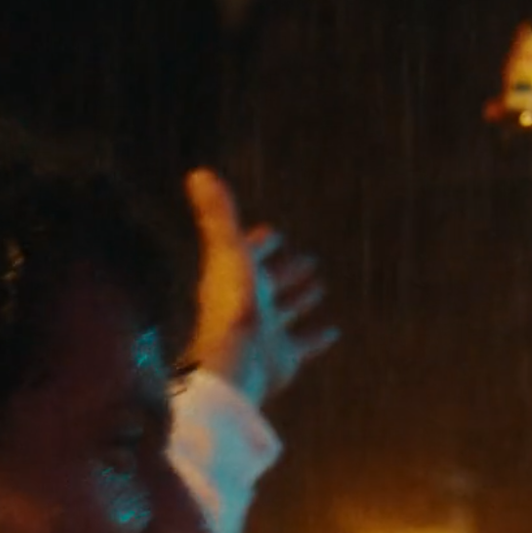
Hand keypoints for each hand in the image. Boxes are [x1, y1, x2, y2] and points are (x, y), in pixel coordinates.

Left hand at [183, 169, 338, 406]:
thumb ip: (218, 213)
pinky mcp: (282, 356)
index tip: (271, 233)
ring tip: (318, 286)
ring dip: (299, 299)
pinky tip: (333, 331)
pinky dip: (317, 337)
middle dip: (284, 271)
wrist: (237, 360)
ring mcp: (266, 331)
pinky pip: (303, 344)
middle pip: (269, 284)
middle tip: (308, 261)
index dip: (257, 243)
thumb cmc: (232, 303)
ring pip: (286, 311)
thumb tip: (198, 172)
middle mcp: (249, 304)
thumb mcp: (228, 250)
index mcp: (233, 277)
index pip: (246, 255)